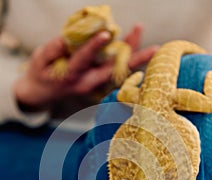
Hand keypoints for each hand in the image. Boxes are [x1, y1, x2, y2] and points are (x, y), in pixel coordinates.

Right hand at [14, 24, 157, 110]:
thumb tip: (68, 39)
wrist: (42, 94)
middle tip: (152, 47)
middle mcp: (88, 83)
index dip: (94, 46)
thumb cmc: (41, 74)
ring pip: (117, 70)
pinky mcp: (98, 83)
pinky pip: (115, 72)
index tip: (106, 34)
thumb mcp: (40, 60)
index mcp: (71, 76)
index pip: (84, 59)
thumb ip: (53, 49)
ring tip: (147, 43)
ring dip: (134, 57)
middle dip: (132, 56)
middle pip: (112, 69)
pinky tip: (136, 48)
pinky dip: (126, 61)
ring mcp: (94, 85)